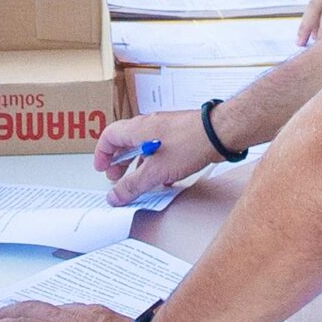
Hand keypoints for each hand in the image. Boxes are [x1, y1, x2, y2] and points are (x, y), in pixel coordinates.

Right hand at [93, 110, 213, 204]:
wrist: (219, 133)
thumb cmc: (188, 144)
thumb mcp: (154, 171)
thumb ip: (132, 186)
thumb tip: (115, 196)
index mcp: (137, 129)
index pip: (109, 136)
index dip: (102, 153)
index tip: (102, 169)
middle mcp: (149, 126)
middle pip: (125, 143)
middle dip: (119, 163)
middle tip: (117, 178)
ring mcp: (165, 129)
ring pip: (144, 147)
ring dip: (139, 165)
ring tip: (141, 182)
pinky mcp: (180, 136)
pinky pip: (162, 150)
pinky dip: (157, 164)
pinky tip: (165, 179)